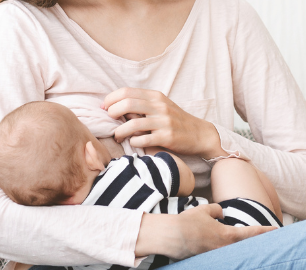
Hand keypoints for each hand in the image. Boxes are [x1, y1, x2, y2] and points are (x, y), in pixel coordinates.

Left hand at [103, 87, 227, 158]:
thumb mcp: (161, 106)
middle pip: (127, 104)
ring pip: (133, 124)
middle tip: (109, 121)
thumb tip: (117, 105)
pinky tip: (133, 143)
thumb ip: (143, 104)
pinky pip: (143, 139)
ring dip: (120, 132)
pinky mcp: (167, 137)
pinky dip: (134, 141)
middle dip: (112, 113)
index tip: (105, 108)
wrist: (200, 134)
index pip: (126, 91)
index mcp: (156, 96)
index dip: (111, 99)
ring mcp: (164, 122)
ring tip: (117, 137)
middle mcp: (160, 107)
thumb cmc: (176, 121)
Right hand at [135, 204, 276, 259]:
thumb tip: (221, 214)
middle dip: (259, 246)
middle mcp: (224, 249)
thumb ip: (217, 210)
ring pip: (235, 255)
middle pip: (247, 248)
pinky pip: (222, 259)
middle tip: (273, 245)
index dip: (266, 231)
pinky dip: (228, 257)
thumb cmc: (187, 222)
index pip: (252, 233)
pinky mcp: (207, 263)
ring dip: (243, 253)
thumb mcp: (204, 210)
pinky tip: (226, 255)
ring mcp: (216, 258)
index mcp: (227, 235)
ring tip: (254, 252)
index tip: (278, 230)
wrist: (170, 237)